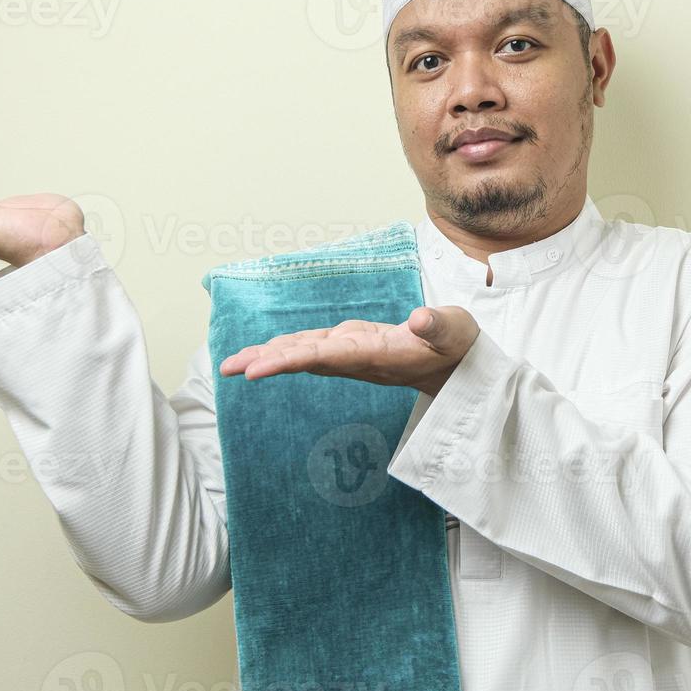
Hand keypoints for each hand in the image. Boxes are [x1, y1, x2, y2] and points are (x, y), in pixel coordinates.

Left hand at [218, 305, 480, 397]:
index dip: (289, 361)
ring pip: (304, 355)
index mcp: (376, 355)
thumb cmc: (458, 346)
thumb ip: (438, 325)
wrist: (461, 369)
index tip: (257, 371)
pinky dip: (287, 348)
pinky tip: (267, 349)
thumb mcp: (455, 331)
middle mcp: (357, 360)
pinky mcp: (354, 348)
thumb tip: (421, 319)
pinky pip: (313, 349)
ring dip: (269, 357)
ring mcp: (353, 355)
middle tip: (228, 369)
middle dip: (266, 362)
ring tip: (232, 363)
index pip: (326, 357)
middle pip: (304, 360)